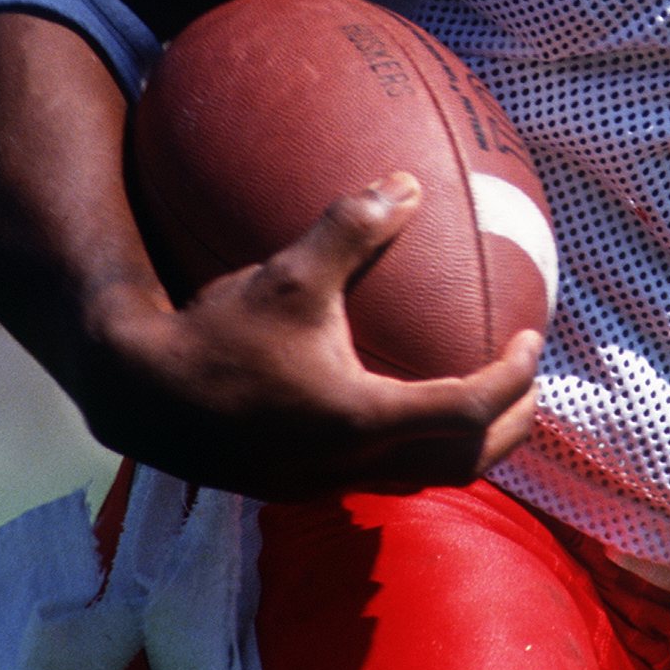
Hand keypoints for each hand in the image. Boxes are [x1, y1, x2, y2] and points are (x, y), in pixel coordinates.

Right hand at [83, 174, 542, 498]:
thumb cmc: (215, 333)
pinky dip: (417, 448)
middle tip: (528, 381)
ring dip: (465, 445)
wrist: (139, 396)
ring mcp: (325, 483)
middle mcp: (351, 464)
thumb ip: (352, 229)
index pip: (466, 410)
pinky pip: (383, 476)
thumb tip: (407, 184)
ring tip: (486, 401)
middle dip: (509, 426)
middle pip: (462, 463)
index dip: (511, 379)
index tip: (530, 340)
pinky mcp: (301, 485)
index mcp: (360, 419)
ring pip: (423, 479)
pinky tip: (405, 407)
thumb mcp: (286, 273)